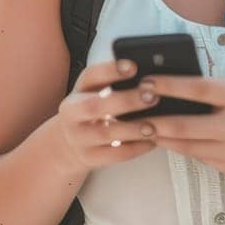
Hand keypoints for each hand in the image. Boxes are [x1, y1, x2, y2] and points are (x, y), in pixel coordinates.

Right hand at [55, 59, 160, 173]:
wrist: (70, 144)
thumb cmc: (93, 112)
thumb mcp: (95, 95)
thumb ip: (114, 84)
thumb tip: (149, 76)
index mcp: (77, 92)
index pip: (90, 76)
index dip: (111, 70)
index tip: (134, 66)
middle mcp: (71, 115)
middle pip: (95, 106)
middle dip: (126, 101)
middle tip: (152, 96)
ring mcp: (78, 139)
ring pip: (105, 133)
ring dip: (132, 128)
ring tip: (154, 125)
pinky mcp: (89, 158)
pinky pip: (114, 155)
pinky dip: (136, 148)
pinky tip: (152, 141)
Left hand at [143, 77, 224, 181]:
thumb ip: (209, 91)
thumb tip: (166, 88)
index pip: (199, 89)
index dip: (170, 86)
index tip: (146, 82)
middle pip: (187, 126)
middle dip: (156, 122)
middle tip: (133, 117)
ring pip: (187, 146)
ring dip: (162, 138)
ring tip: (142, 129)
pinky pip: (198, 157)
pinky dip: (181, 148)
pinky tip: (166, 141)